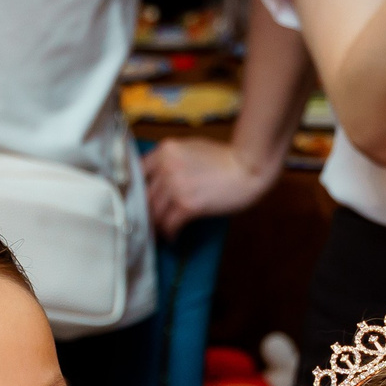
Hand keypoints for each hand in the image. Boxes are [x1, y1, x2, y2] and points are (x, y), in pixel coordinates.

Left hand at [142, 136, 277, 237]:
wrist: (248, 167)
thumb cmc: (226, 159)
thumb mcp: (192, 148)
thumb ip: (173, 159)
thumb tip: (160, 178)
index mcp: (166, 150)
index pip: (138, 171)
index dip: (137, 190)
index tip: (139, 202)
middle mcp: (166, 166)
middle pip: (145, 195)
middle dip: (146, 211)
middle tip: (148, 223)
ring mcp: (175, 185)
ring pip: (155, 212)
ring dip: (157, 225)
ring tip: (161, 232)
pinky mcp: (187, 204)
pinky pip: (170, 224)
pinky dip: (170, 233)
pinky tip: (173, 237)